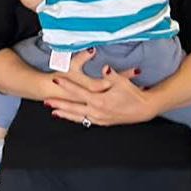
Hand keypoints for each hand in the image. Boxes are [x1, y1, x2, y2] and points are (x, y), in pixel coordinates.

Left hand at [46, 50, 163, 127]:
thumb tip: (105, 67)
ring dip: (65, 114)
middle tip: (46, 101)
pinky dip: (76, 119)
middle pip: (73, 108)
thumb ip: (111, 75)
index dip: (66, 85)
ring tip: (53, 112)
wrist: (144, 109)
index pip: (78, 92)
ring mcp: (100, 118)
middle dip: (59, 104)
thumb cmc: (133, 94)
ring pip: (78, 117)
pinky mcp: (103, 122)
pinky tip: (71, 118)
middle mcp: (97, 112)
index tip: (56, 81)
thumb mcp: (122, 82)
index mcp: (100, 101)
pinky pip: (85, 121)